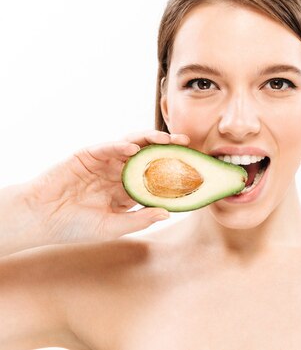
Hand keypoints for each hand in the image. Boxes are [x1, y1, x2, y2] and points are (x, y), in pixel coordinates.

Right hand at [19, 131, 189, 246]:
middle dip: (168, 148)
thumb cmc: (74, 226)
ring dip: (149, 140)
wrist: (40, 219)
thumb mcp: (112, 227)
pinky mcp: (87, 155)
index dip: (173, 170)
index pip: (155, 176)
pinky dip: (120, 145)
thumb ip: (139, 219)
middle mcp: (119, 173)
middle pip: (148, 156)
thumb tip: (167, 213)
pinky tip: (132, 148)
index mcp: (127, 190)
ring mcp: (104, 162)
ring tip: (166, 139)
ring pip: (131, 146)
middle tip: (186, 143)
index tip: (193, 167)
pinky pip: (107, 147)